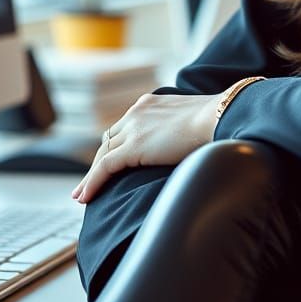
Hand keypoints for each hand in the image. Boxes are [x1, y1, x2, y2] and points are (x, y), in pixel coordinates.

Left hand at [70, 92, 218, 204]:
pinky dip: (91, 183)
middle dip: (98, 161)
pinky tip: (84, 198)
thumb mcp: (188, 119)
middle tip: (90, 181)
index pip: (124, 126)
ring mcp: (133, 129)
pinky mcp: (133, 147)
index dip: (115, 146)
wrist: (219, 116)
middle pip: (108, 140)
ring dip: (91, 175)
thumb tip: (185, 142)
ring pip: (102, 155)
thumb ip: (177, 128)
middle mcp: (136, 112)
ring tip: (82, 194)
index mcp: (149, 103)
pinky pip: (104, 168)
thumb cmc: (215, 119)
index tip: (109, 161)